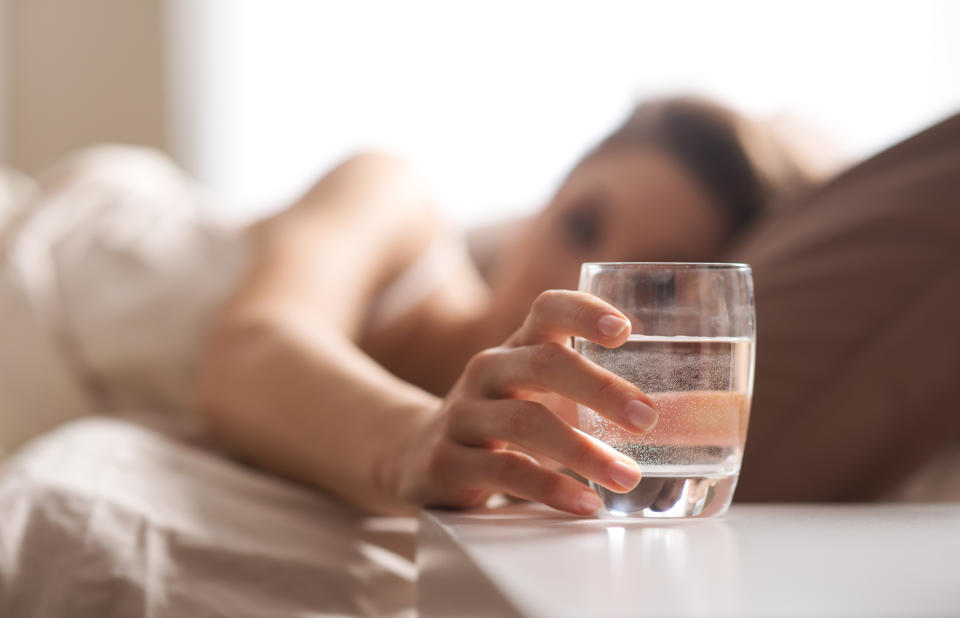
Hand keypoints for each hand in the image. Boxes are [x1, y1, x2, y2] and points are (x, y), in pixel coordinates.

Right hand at [394, 290, 658, 514]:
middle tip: (647, 418)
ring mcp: (463, 414)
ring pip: (525, 421)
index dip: (584, 312)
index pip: (547, 309)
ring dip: (583, 450)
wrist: (417, 453)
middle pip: (542, 362)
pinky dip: (550, 487)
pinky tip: (584, 502)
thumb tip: (691, 415)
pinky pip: (504, 471)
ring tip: (627, 475)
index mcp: (516, 347)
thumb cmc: (502, 420)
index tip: (626, 331)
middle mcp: (488, 371)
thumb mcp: (536, 393)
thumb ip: (593, 393)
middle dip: (600, 388)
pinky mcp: (447, 461)